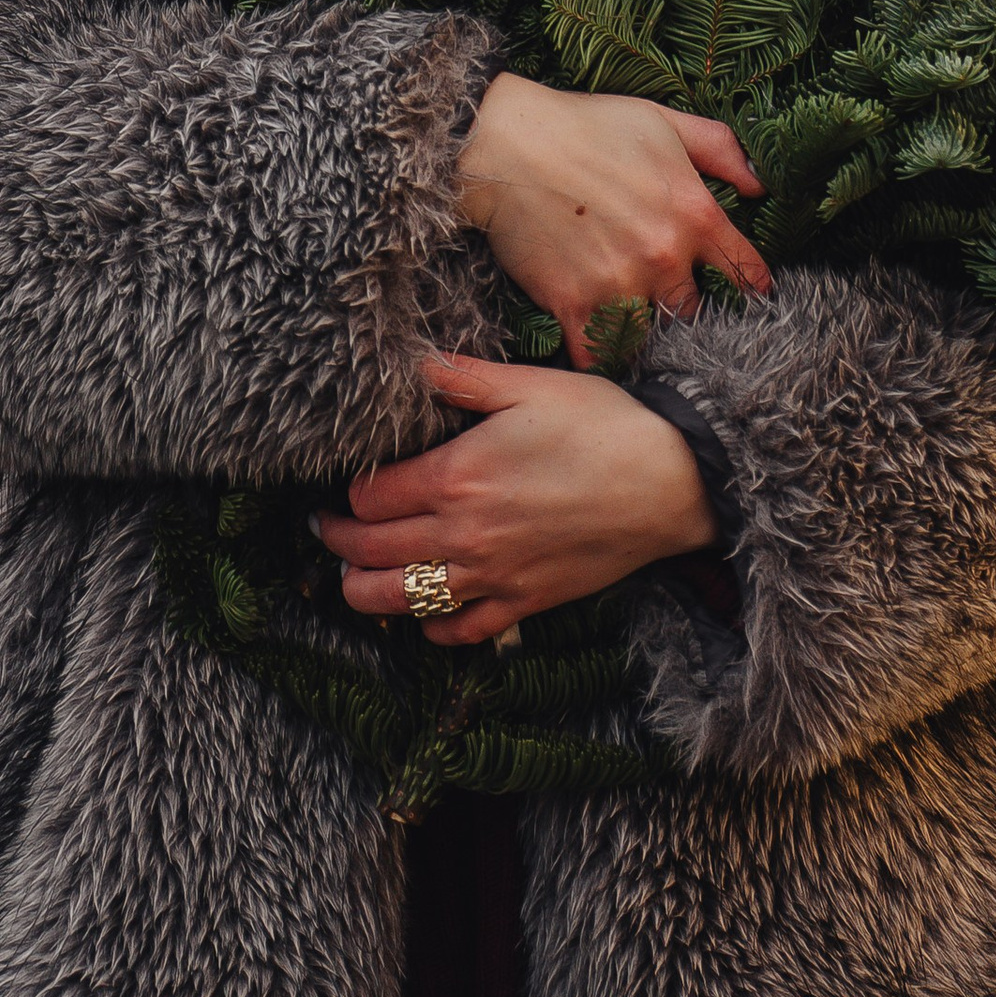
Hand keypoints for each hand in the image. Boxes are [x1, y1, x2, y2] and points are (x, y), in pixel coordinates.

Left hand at [318, 351, 715, 642]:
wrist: (671, 482)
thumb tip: (412, 364)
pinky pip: (460, 632)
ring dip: (364, 593)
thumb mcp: (529, 385)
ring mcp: (492, 575)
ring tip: (351, 578)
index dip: (348, 492)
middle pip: (371, 552)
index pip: (370, 497)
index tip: (343, 485)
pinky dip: (431, 629)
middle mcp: (464, 534)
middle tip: (324, 530)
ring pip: (401, 602)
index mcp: (457, 475)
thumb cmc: (603, 425)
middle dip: (338, 542)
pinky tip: (423, 614)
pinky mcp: (524, 603)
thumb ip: (462, 377)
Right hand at [456, 70, 767, 358]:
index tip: (748, 301)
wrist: (506, 144)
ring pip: (652, 336)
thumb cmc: (586, 126)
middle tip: (676, 313)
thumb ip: (720, 150)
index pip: (745, 270)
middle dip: (688, 312)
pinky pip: (600, 353)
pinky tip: (601, 348)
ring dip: (646, 335)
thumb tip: (762, 185)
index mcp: (694, 212)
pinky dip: (602, 355)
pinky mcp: (575, 304)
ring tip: (639, 333)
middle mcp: (664, 255)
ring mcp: (620, 283)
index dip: (751, 288)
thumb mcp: (664, 121)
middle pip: (696, 311)